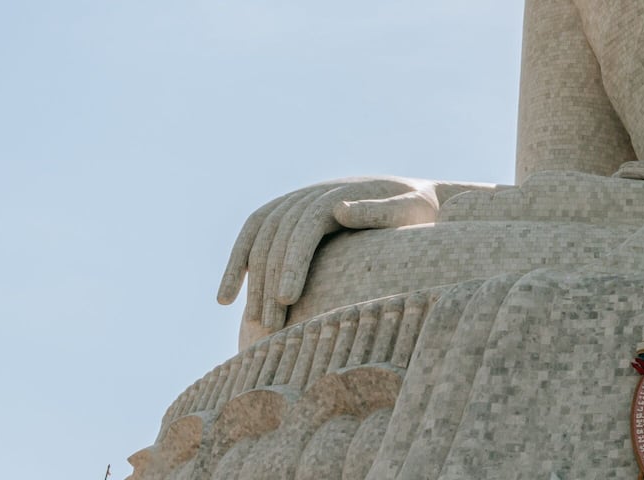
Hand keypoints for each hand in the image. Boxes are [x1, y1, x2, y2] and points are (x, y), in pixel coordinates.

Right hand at [216, 176, 486, 329]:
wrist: (413, 200)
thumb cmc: (418, 213)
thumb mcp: (411, 209)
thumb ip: (381, 211)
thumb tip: (340, 208)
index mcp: (336, 196)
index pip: (304, 228)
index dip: (292, 262)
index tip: (287, 297)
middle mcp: (308, 197)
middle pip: (276, 240)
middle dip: (270, 283)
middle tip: (271, 327)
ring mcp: (293, 206)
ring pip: (258, 243)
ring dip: (251, 283)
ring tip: (255, 325)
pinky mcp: (286, 220)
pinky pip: (251, 241)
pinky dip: (235, 268)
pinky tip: (224, 300)